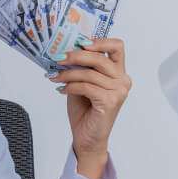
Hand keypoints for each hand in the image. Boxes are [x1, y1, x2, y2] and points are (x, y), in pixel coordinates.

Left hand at [48, 37, 131, 163]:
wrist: (87, 138)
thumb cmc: (85, 110)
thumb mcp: (81, 82)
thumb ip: (81, 67)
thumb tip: (64, 50)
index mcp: (118, 72)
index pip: (117, 46)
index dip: (99, 41)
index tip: (79, 43)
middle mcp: (123, 79)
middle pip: (100, 57)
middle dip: (75, 56)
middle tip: (57, 58)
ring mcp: (119, 91)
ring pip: (89, 73)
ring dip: (67, 74)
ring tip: (54, 77)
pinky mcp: (110, 101)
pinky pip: (86, 87)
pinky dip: (71, 86)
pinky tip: (62, 90)